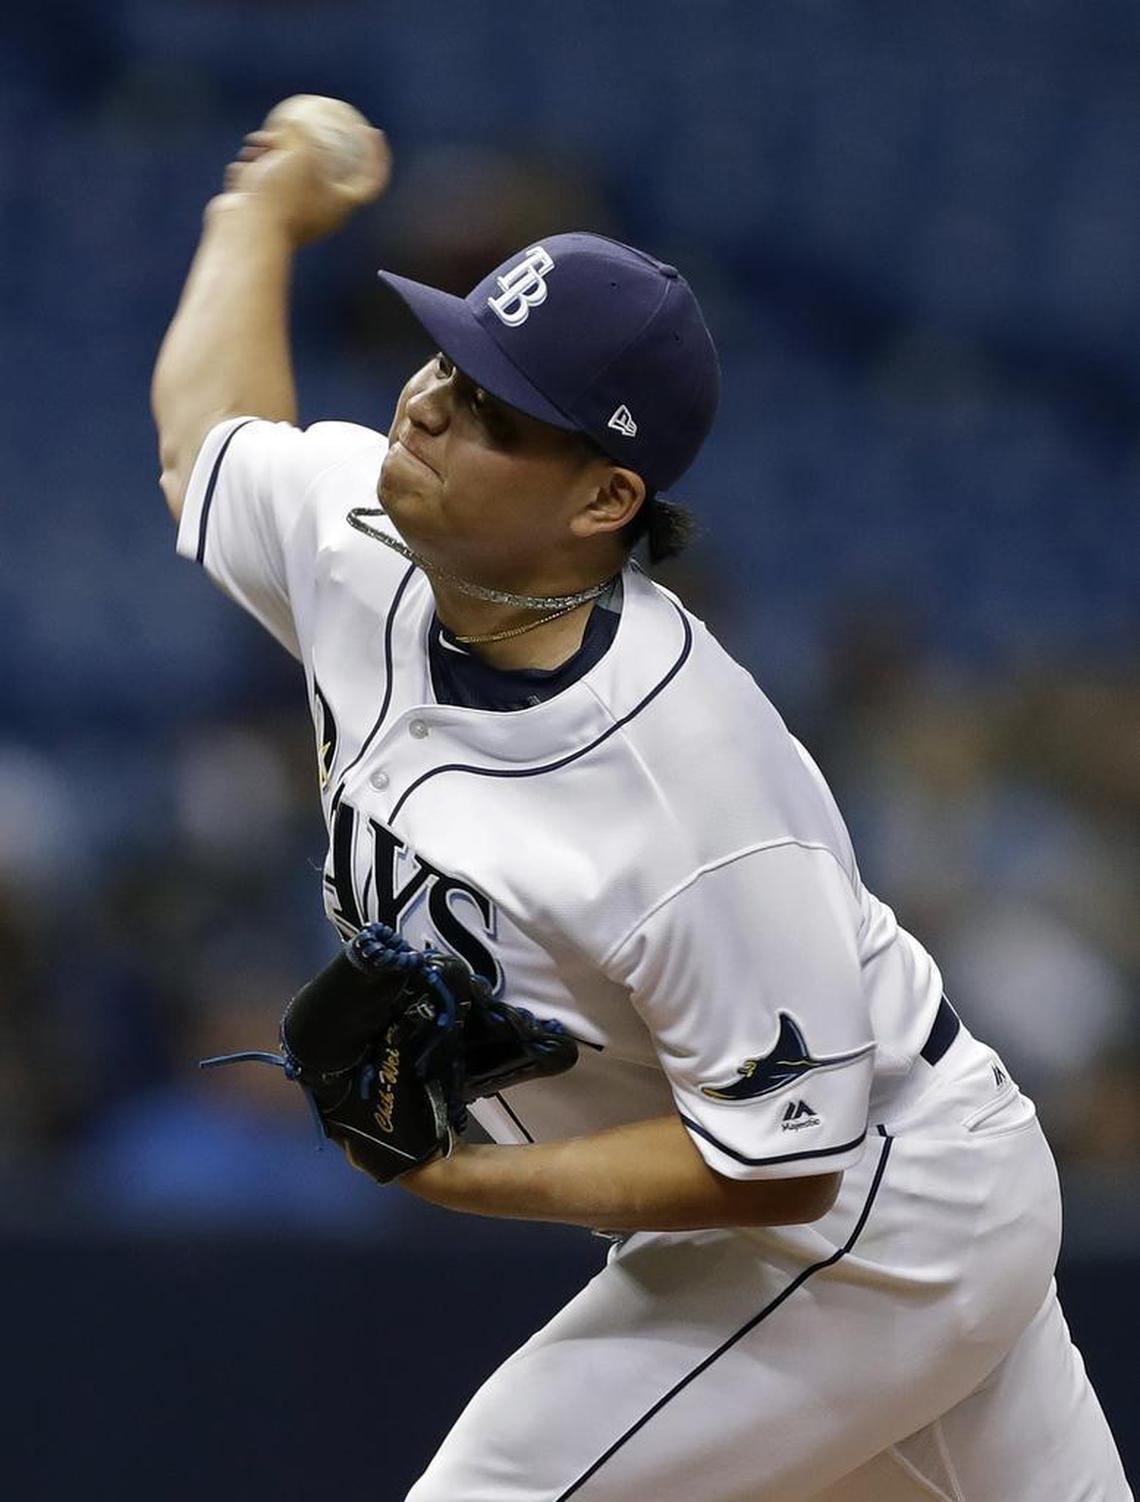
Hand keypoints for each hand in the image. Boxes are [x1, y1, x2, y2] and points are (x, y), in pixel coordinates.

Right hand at [210, 95, 391, 247]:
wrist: (246, 231)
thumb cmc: (280, 196)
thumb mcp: (298, 152)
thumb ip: (301, 133)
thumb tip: (293, 123)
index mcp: (340, 204)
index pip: (371, 179)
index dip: (377, 154)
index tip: (371, 130)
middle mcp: (322, 213)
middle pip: (320, 169)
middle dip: (300, 143)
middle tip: (285, 130)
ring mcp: (294, 216)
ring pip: (286, 172)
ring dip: (269, 153)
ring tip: (255, 146)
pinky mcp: (269, 216)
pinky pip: (265, 186)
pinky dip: (255, 172)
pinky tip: (241, 166)